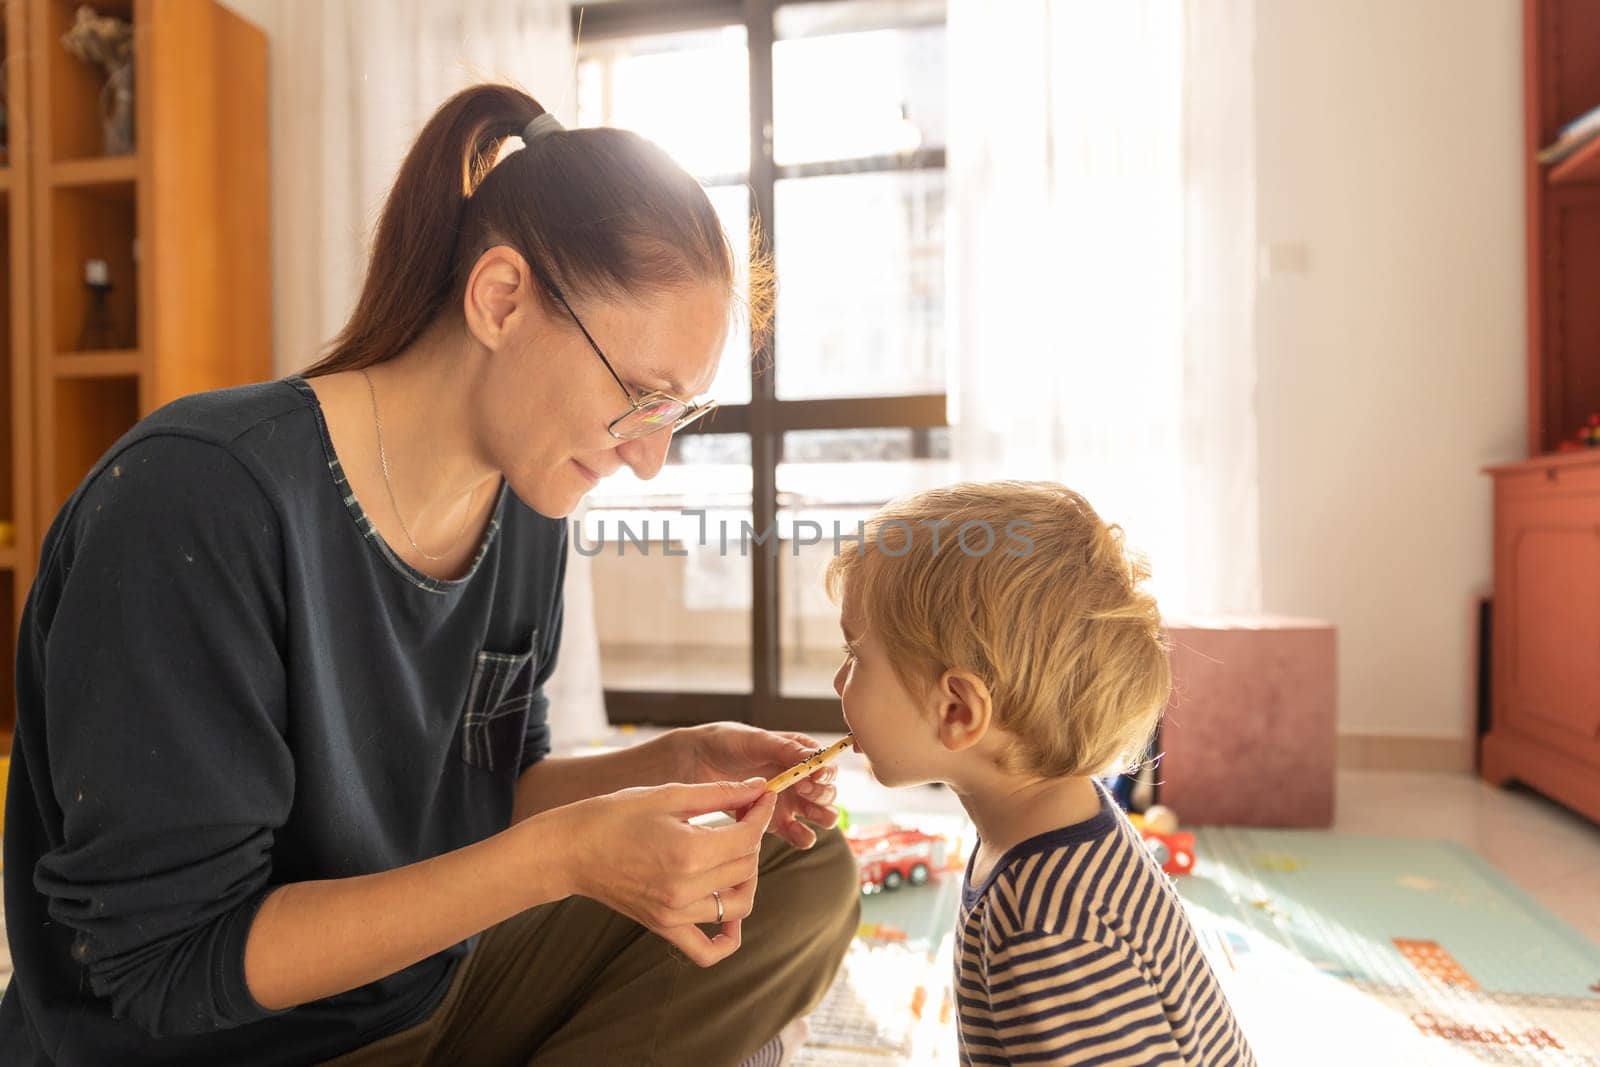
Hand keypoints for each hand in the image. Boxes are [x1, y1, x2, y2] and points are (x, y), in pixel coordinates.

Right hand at [551, 777, 777, 966]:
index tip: (762, 797)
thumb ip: (719, 793)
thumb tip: (758, 787)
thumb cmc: (614, 815)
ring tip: (732, 854)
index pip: (748, 838)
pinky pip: (706, 950)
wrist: (570, 849)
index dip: (761, 813)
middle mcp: (685, 889)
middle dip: (752, 838)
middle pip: (746, 867)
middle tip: (743, 815)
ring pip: (738, 905)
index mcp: (689, 852)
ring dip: (745, 879)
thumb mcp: (669, 796)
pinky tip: (729, 915)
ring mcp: (674, 914)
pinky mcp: (663, 927)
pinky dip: (727, 939)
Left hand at [674, 723, 841, 848]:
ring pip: (820, 816)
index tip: (812, 776)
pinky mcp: (775, 823)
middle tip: (804, 791)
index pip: (825, 765)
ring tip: (807, 816)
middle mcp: (798, 779)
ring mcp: (788, 803)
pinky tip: (794, 832)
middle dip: (822, 795)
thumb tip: (812, 756)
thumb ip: (784, 748)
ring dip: (821, 818)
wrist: (694, 762)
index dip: (825, 772)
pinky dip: (802, 836)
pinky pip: (798, 835)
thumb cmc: (726, 742)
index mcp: (798, 754)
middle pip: (827, 792)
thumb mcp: (755, 740)